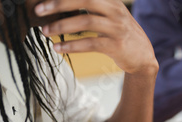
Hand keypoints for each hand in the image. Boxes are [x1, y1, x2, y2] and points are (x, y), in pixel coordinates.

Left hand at [35, 0, 158, 74]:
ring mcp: (117, 28)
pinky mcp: (117, 46)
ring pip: (86, 22)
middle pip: (85, 0)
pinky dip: (72, 46)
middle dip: (59, 4)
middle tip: (38, 10)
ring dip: (62, 27)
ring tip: (45, 32)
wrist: (143, 57)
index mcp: (111, 1)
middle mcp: (115, 11)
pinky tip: (58, 48)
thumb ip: (91, 7)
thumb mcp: (110, 15)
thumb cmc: (120, 35)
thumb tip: (60, 4)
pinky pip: (91, 43)